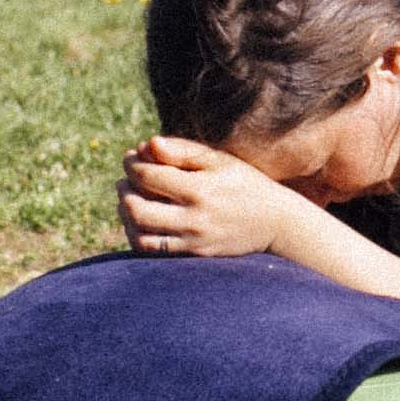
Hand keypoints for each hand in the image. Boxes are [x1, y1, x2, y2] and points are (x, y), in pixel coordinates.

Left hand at [117, 135, 310, 260]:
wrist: (276, 222)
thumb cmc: (244, 183)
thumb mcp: (219, 160)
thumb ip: (182, 150)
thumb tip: (147, 144)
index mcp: (200, 189)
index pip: (147, 176)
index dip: (131, 164)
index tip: (131, 158)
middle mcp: (194, 218)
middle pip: (137, 209)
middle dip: (123, 191)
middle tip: (126, 181)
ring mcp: (193, 241)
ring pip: (139, 235)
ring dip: (126, 217)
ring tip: (130, 201)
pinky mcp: (194, 255)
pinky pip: (153, 252)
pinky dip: (137, 236)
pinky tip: (141, 222)